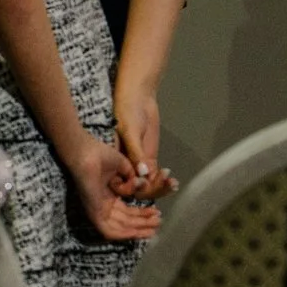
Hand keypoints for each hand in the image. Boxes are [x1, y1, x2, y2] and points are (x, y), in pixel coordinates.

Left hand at [60, 134, 163, 242]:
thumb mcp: (122, 166)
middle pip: (126, 221)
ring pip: (119, 228)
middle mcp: (103, 204)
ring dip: (138, 230)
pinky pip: (108, 230)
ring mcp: (97, 210)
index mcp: (108, 195)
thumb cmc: (100, 154)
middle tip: (159, 222)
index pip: (127, 212)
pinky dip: (124, 234)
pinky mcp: (93, 213)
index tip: (157, 212)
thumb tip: (144, 185)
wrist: (87, 152)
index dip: (143, 214)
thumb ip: (133, 178)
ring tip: (154, 226)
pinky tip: (138, 233)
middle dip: (144, 223)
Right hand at [113, 78, 176, 201]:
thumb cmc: (127, 110)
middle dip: (151, 189)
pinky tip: (172, 181)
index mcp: (113, 160)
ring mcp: (137, 162)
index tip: (146, 182)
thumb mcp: (130, 131)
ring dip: (160, 187)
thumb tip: (144, 174)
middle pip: (137, 187)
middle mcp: (124, 165)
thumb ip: (136, 153)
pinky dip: (163, 180)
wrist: (138, 97)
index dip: (134, 187)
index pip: (122, 182)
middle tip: (164, 183)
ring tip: (171, 183)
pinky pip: (155, 176)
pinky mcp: (148, 158)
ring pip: (148, 184)